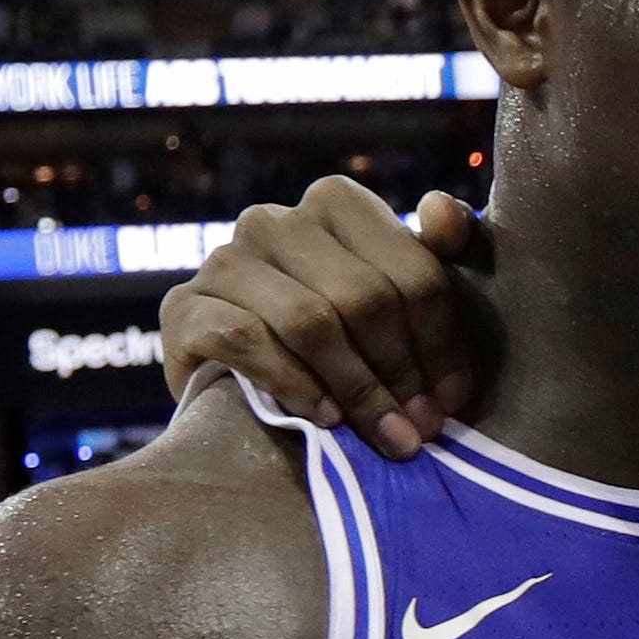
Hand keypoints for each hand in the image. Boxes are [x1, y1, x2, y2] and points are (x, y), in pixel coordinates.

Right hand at [162, 175, 492, 456]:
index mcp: (336, 203)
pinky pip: (245, 340)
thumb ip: (437, 253)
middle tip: (420, 428)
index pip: (412, 270)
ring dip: (357, 388)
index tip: (454, 398)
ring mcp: (224, 261)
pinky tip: (324, 417)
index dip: (441, 342)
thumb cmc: (347, 341)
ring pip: (309, 321)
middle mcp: (274, 221)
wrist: (246, 386)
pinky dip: (294, 384)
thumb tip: (440, 210)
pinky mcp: (183, 308)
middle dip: (401, 373)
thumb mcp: (401, 296)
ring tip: (384, 435)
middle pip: (364, 298)